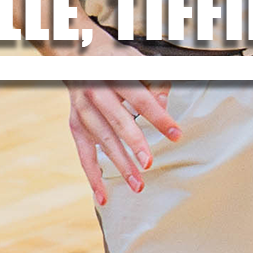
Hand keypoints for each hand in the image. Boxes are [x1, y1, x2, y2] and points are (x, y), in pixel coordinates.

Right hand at [65, 28, 179, 204]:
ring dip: (119, 164)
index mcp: (115, 74)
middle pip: (117, 120)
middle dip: (133, 143)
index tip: (176, 134)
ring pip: (102, 140)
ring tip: (138, 184)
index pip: (141, 99)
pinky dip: (93, 176)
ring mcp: (83, 110)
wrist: (80, 56)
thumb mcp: (139, 62)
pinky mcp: (75, 125)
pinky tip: (104, 196)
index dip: (159, 117)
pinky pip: (84, 155)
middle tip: (149, 163)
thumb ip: (156, 82)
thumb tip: (163, 105)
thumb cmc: (118, 62)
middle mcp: (96, 92)